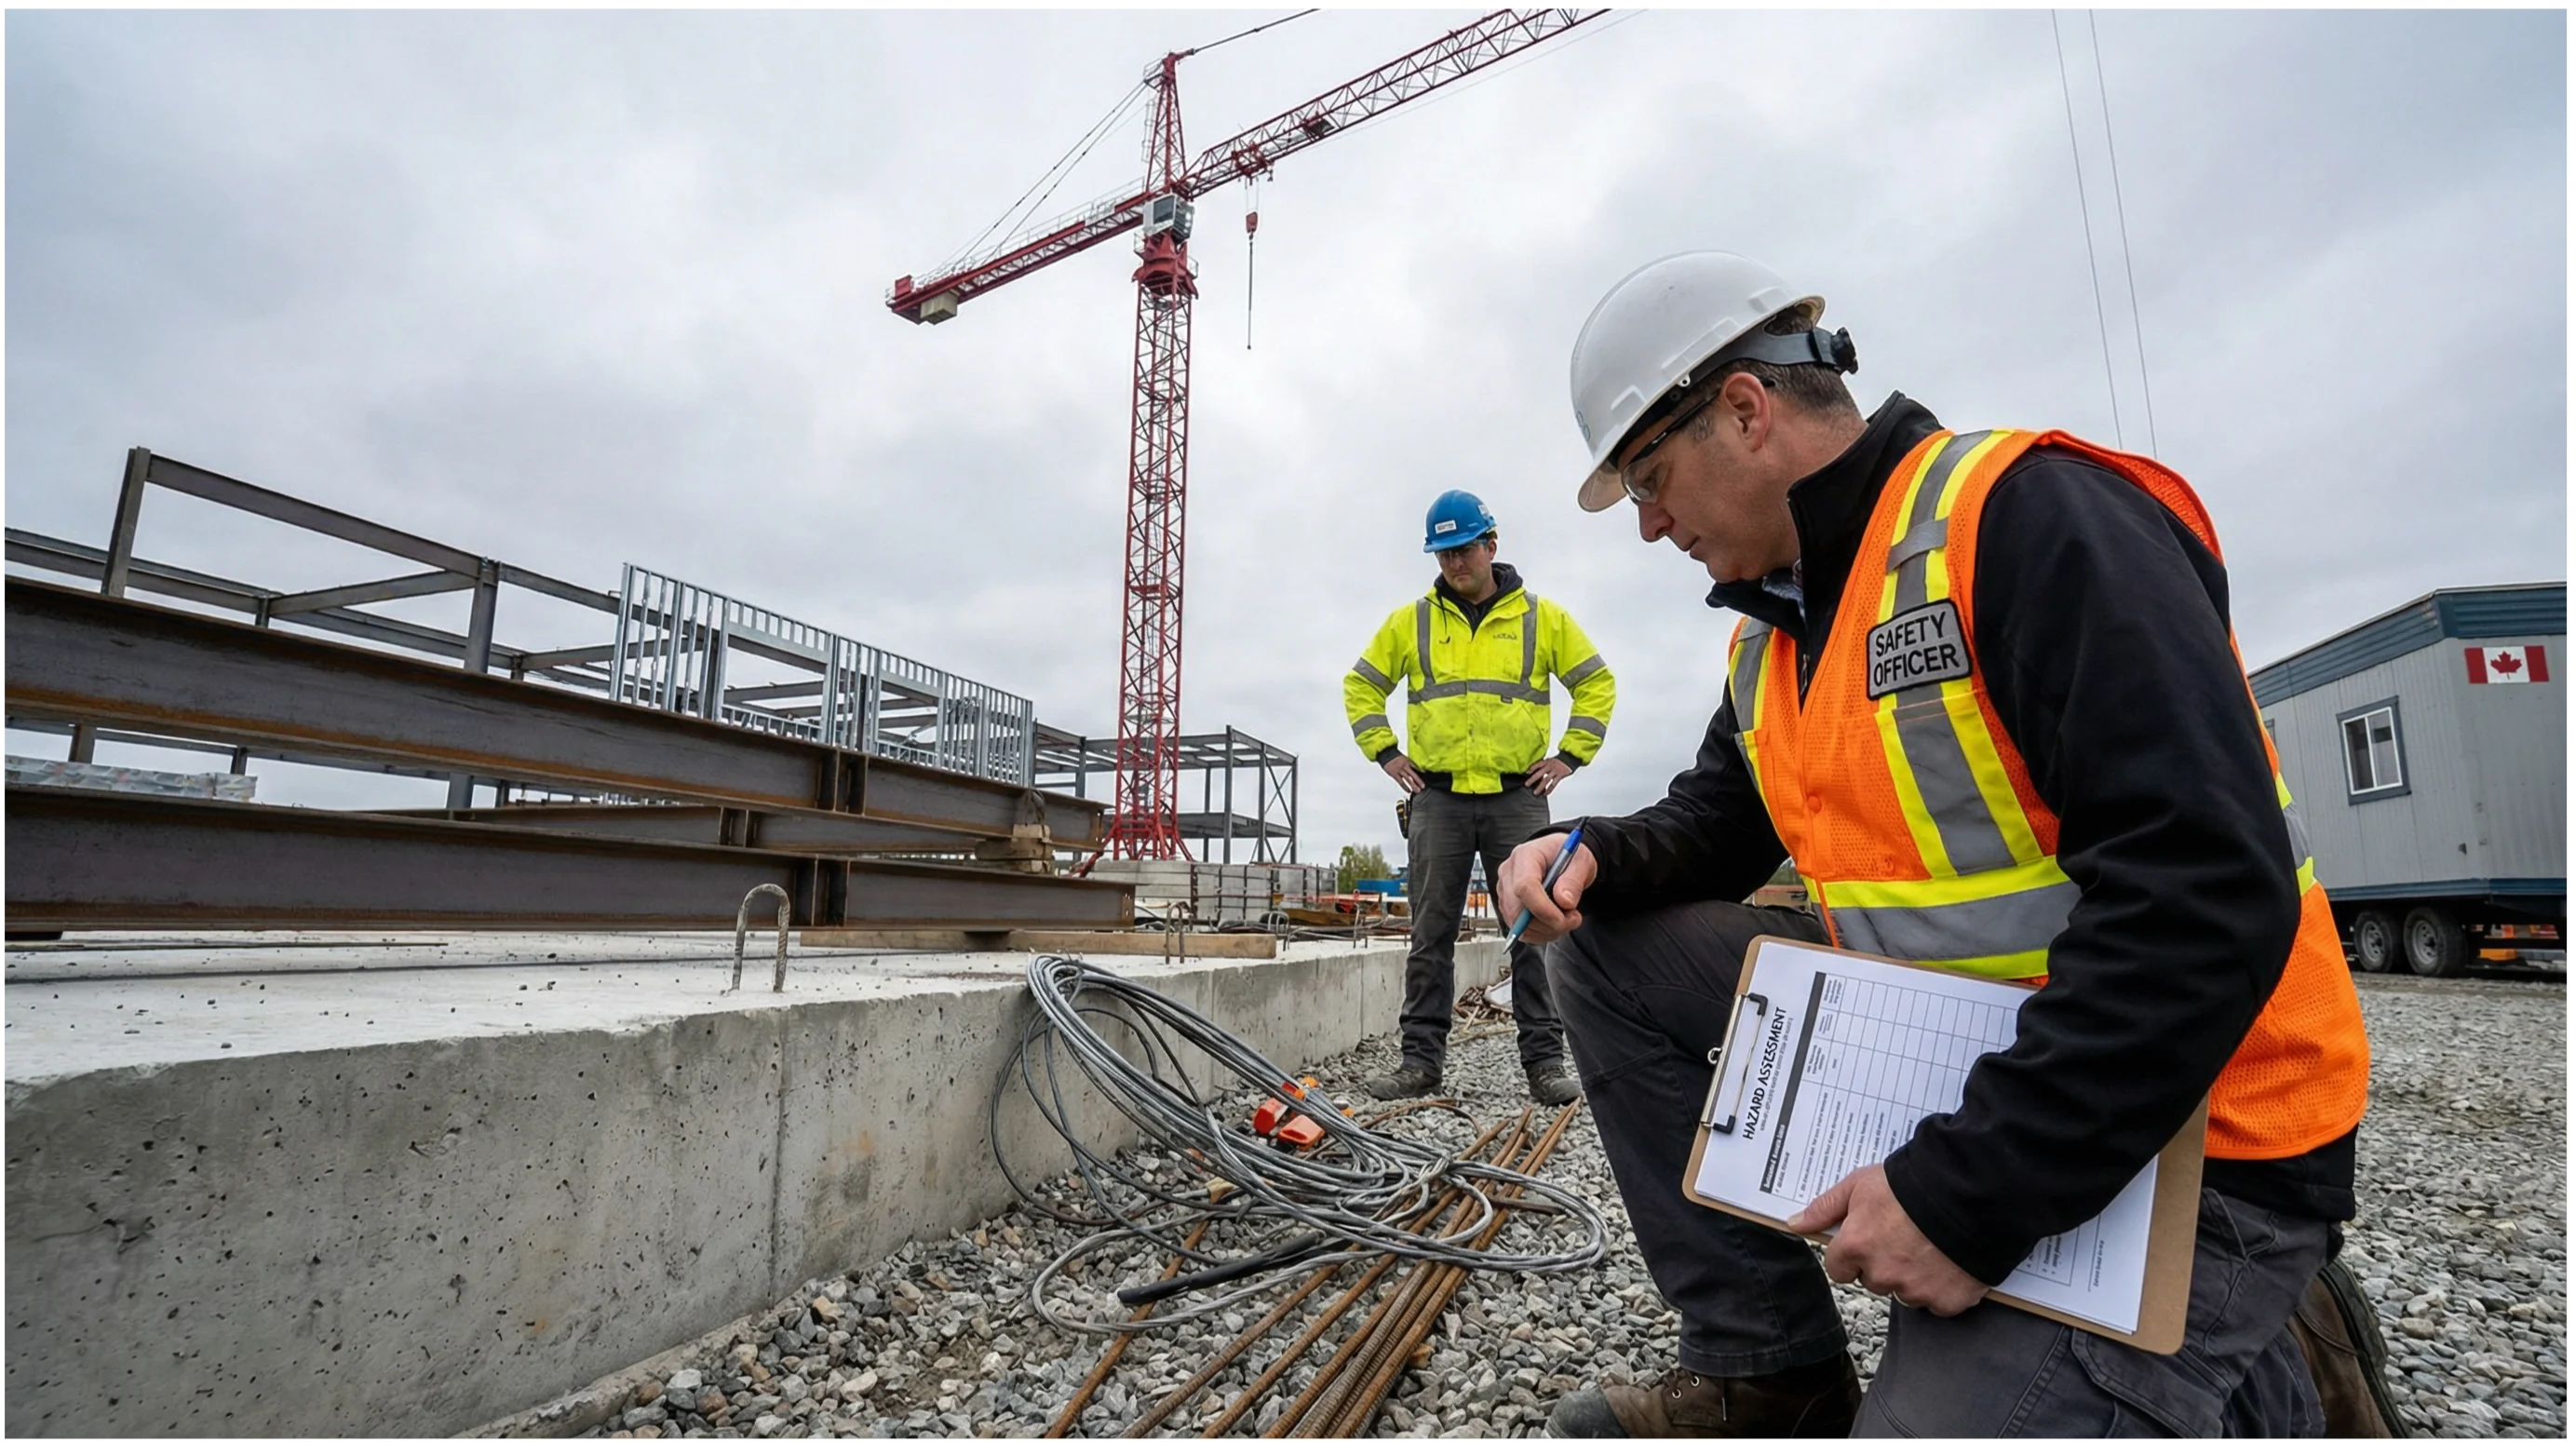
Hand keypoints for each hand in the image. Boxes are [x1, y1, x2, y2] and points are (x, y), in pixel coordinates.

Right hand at [1381, 755, 1426, 793]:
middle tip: (1423, 787)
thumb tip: (1418, 771)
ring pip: (1407, 779)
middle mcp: (1404, 766)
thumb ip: (1411, 764)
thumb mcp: (1405, 759)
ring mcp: (1399, 770)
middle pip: (1413, 774)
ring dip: (1413, 785)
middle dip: (1418, 781)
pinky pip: (1400, 781)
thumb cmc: (1396, 757)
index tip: (1426, 778)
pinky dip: (1405, 787)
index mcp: (1408, 761)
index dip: (1421, 773)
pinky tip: (1409, 791)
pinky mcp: (1394, 774)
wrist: (1386, 754)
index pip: (1416, 768)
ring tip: (1417, 790)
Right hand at [1496, 834, 1596, 943]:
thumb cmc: (1569, 856)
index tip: (1563, 918)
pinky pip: (1521, 931)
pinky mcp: (1508, 908)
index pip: (1524, 886)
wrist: (1564, 860)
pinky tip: (1555, 922)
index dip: (1542, 908)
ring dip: (1547, 930)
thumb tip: (1564, 901)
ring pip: (1519, 925)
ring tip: (1568, 917)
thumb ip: (1574, 880)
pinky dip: (1541, 933)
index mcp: (1525, 856)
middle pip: (1517, 910)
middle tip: (1573, 919)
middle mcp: (1509, 874)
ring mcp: (1506, 892)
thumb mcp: (1581, 861)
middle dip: (1547, 923)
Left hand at [1522, 757, 1573, 796]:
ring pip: (1546, 780)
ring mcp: (1555, 771)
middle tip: (1527, 784)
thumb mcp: (1550, 760)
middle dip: (1533, 779)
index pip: (1538, 764)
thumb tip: (1533, 770)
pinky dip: (1549, 789)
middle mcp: (1550, 766)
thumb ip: (1543, 765)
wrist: (1570, 759)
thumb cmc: (1559, 761)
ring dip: (1540, 787)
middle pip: (1540, 773)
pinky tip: (1545, 794)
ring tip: (1535, 792)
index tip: (1527, 772)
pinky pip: (1554, 784)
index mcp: (1547, 761)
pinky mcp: (1560, 775)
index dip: (1532, 768)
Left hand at [1788, 1165, 1988, 1315]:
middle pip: (1873, 1279)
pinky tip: (1951, 1261)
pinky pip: (1937, 1303)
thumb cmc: (1913, 1184)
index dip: (1853, 1253)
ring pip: (1904, 1293)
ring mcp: (1915, 1290)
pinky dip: (1943, 1287)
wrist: (1971, 1193)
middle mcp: (1881, 1274)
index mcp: (1856, 1246)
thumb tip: (1795, 1224)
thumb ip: (1825, 1207)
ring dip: (1913, 1277)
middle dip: (1884, 1262)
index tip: (1869, 1240)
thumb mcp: (1861, 1184)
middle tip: (1906, 1235)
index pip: (1839, 1268)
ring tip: (1931, 1245)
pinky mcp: (1947, 1301)